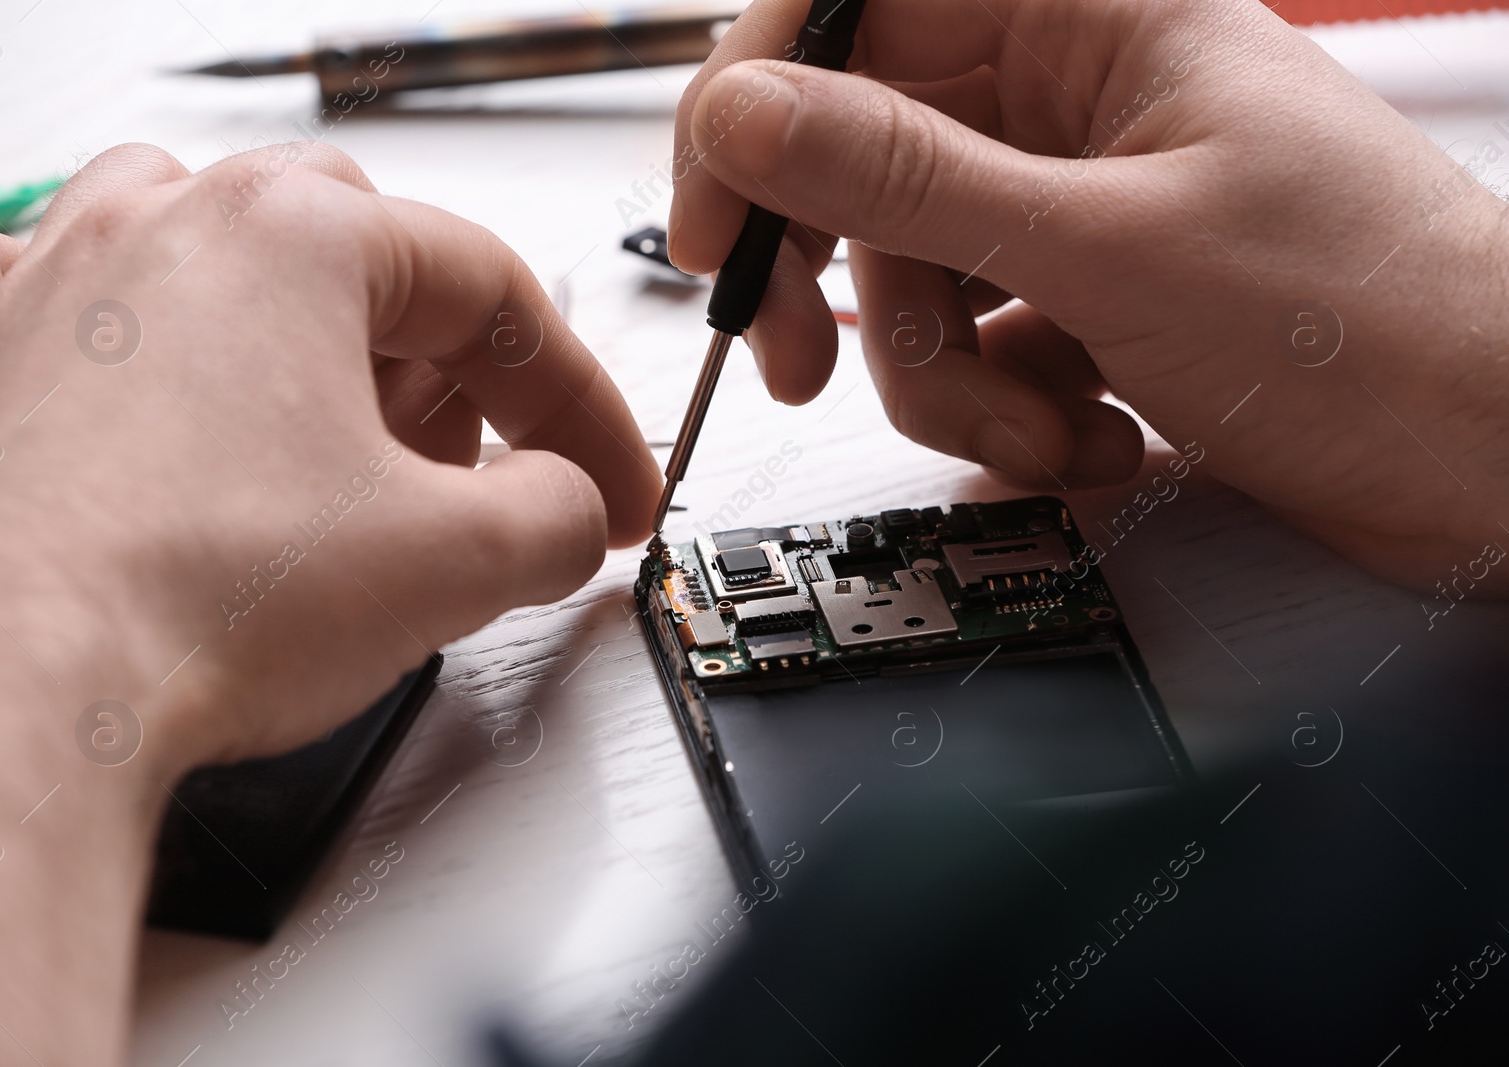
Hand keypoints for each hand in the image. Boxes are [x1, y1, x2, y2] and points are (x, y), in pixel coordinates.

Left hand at [0, 142, 657, 1063]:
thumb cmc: (185, 604)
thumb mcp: (454, 564)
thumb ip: (555, 517)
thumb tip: (565, 511)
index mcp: (292, 236)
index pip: (494, 294)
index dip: (578, 401)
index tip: (606, 484)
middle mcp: (156, 231)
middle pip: (354, 259)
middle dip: (437, 365)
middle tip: (464, 473)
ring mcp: (39, 289)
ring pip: (194, 247)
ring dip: (281, 329)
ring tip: (310, 433)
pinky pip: (19, 292)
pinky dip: (88, 330)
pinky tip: (119, 387)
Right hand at [670, 0, 1508, 590]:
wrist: (1496, 464)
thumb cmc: (1371, 327)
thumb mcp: (1104, 248)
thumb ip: (907, 179)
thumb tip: (749, 116)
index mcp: (1089, 18)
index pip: (852, 16)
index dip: (757, 114)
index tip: (717, 231)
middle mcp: (1074, 98)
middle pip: (867, 168)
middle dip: (856, 292)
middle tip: (807, 368)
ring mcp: (1081, 204)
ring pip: (917, 279)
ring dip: (955, 381)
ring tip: (1053, 429)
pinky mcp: (1092, 298)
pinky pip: (978, 342)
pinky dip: (1013, 409)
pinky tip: (1098, 438)